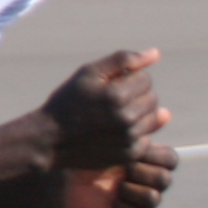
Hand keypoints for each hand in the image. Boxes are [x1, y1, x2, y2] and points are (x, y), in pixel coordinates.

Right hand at [41, 47, 164, 170]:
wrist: (52, 139)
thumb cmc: (69, 101)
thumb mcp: (88, 73)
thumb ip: (123, 60)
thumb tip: (156, 53)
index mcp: (117, 95)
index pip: (146, 78)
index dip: (129, 79)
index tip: (111, 85)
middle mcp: (127, 118)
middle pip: (152, 98)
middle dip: (136, 96)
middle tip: (112, 101)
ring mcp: (130, 138)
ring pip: (154, 118)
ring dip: (139, 114)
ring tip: (114, 115)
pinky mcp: (131, 154)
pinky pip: (148, 137)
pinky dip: (136, 133)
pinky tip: (116, 131)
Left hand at [63, 133, 176, 207]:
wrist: (63, 176)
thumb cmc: (86, 152)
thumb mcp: (112, 136)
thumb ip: (138, 127)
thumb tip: (166, 113)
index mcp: (150, 159)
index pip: (170, 159)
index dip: (153, 156)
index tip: (131, 150)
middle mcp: (149, 180)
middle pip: (165, 178)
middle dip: (142, 172)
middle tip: (122, 168)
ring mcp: (141, 200)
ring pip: (154, 197)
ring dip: (132, 190)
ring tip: (115, 185)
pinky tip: (111, 201)